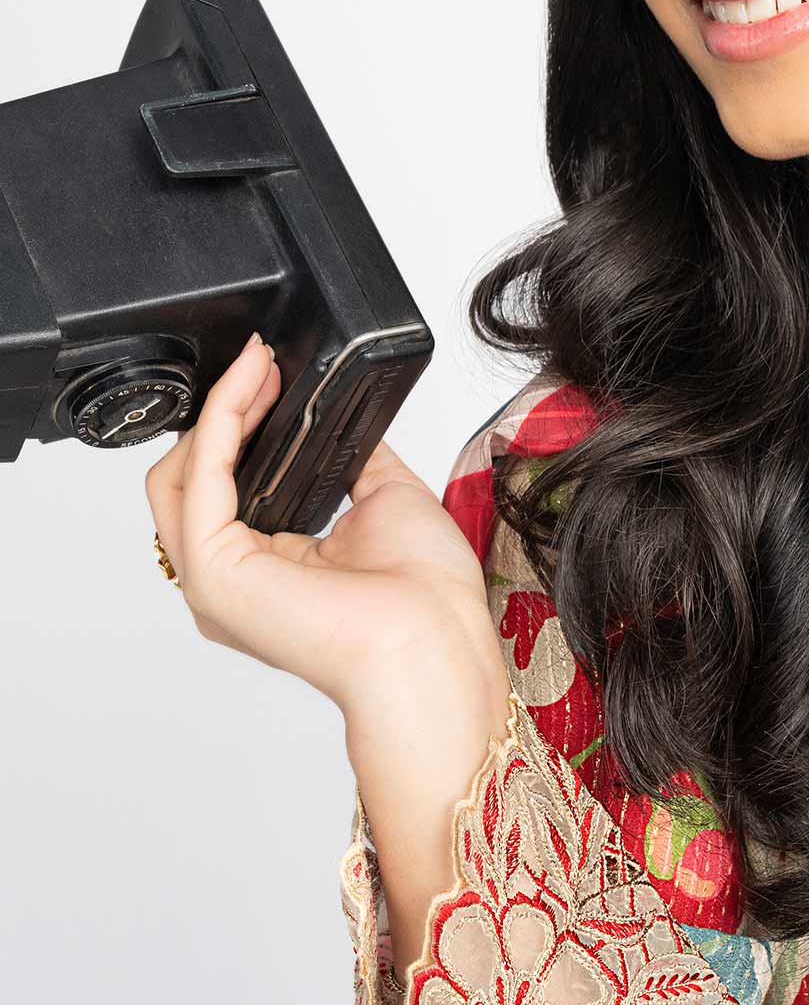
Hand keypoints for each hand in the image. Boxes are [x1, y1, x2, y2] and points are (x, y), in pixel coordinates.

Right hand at [144, 332, 501, 718]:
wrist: (433, 642)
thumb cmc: (425, 599)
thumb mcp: (385, 500)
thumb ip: (350, 458)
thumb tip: (334, 418)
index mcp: (268, 568)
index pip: (224, 487)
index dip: (241, 427)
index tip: (268, 375)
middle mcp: (230, 579)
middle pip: (189, 478)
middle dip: (226, 411)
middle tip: (260, 362)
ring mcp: (213, 580)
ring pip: (180, 475)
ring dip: (219, 408)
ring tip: (256, 365)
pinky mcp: (213, 570)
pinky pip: (199, 477)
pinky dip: (221, 420)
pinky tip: (247, 386)